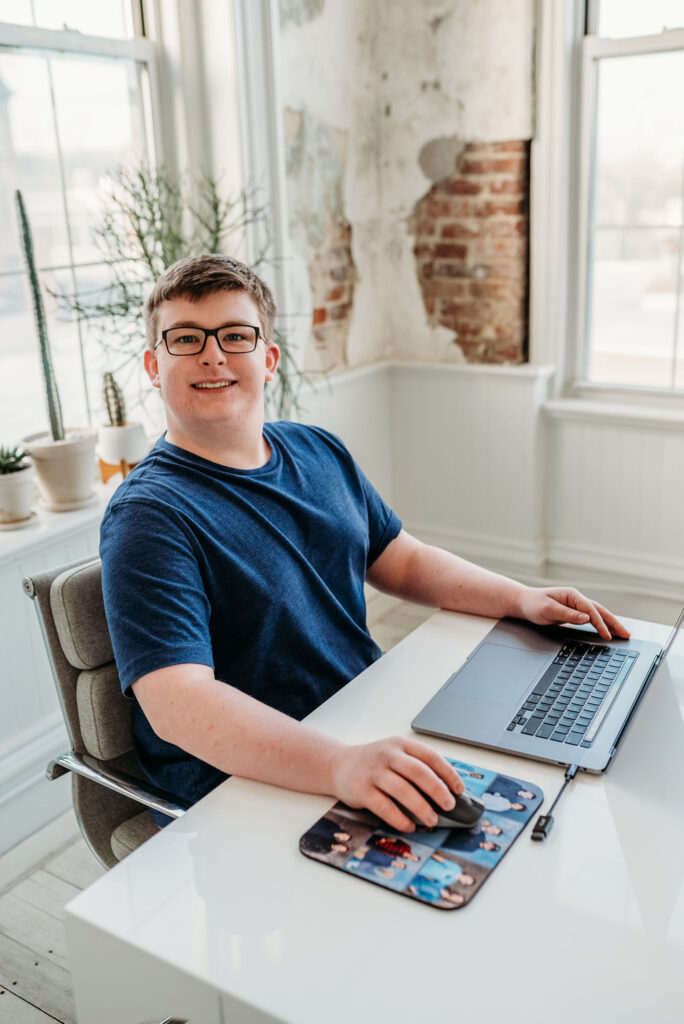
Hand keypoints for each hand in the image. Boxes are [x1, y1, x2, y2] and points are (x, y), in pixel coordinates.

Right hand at [330, 736, 463, 832]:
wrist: (338, 764)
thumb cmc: (374, 763)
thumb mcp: (395, 754)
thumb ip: (417, 766)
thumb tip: (447, 790)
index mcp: (400, 744)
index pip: (430, 756)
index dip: (448, 773)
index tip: (459, 789)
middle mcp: (388, 755)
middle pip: (419, 772)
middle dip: (438, 790)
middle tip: (449, 806)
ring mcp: (374, 772)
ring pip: (402, 790)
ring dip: (421, 807)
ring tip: (431, 820)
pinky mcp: (362, 790)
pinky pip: (384, 807)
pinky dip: (399, 819)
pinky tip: (409, 826)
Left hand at [517, 586, 629, 640]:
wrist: (524, 602)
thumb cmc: (533, 604)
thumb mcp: (548, 610)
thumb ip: (567, 614)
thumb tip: (587, 619)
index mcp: (572, 595)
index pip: (590, 610)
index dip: (600, 623)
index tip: (607, 635)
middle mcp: (576, 599)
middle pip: (600, 611)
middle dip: (614, 623)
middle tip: (626, 634)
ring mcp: (576, 606)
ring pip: (598, 615)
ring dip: (610, 624)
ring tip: (623, 634)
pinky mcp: (574, 613)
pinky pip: (591, 619)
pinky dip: (601, 625)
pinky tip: (608, 631)